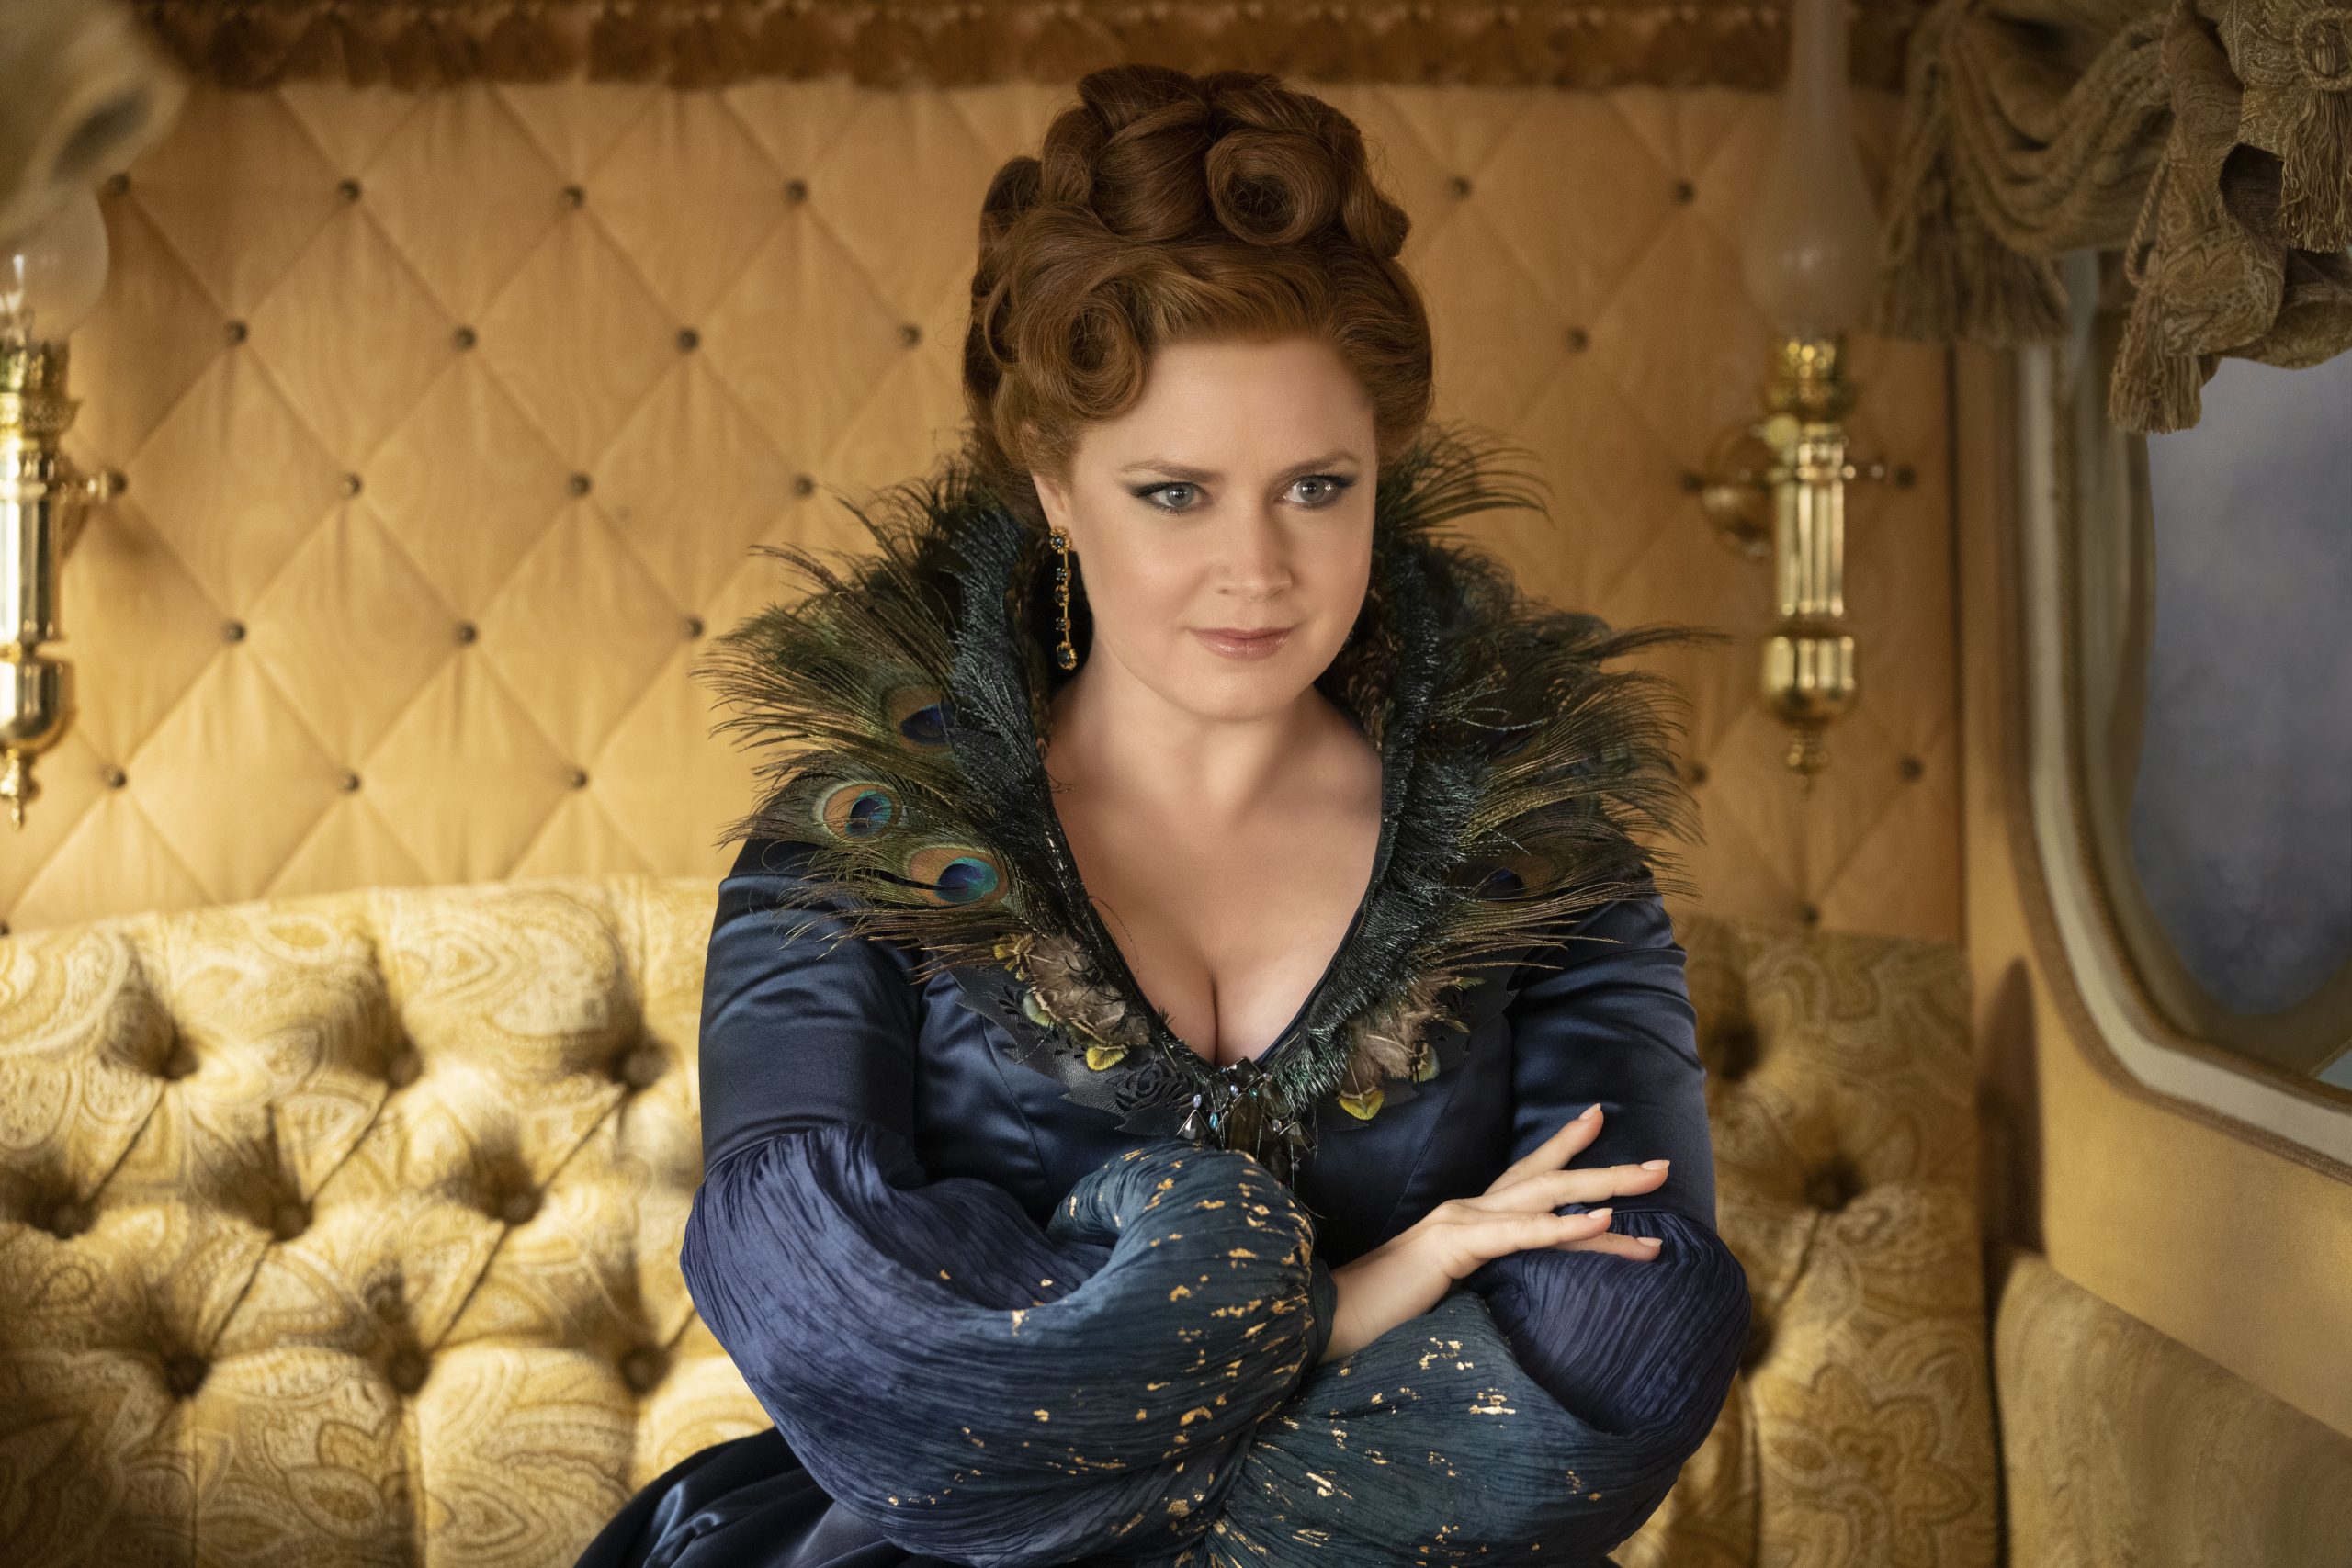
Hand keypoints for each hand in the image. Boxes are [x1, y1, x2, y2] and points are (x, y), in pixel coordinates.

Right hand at [1317, 1104, 1670, 1363]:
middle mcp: (1463, 1210)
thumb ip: (1480, 1287)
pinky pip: (1519, 1234)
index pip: (1522, 1176)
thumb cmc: (1383, 1321)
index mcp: (1463, 1221)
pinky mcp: (1451, 1247)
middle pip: (1547, 1178)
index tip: (1599, 1117)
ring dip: (1605, 1186)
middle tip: (1663, 1166)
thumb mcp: (1447, 1301)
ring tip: (1654, 1181)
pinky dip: (1565, 1227)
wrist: (1329, 1327)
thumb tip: (1516, 1301)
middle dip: (1608, 1169)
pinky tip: (1605, 1219)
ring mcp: (1456, 1223)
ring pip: (1544, 1196)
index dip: (1563, 1147)